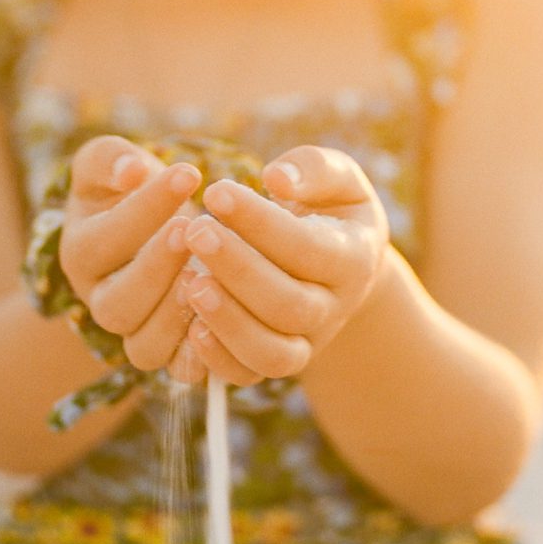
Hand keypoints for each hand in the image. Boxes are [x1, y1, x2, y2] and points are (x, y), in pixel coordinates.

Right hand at [59, 135, 204, 380]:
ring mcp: (134, 333)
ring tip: (209, 271)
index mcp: (81, 253)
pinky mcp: (170, 355)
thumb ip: (110, 158)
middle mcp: (100, 301)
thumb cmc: (128, 188)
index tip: (189, 172)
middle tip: (194, 227)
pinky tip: (230, 311)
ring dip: (178, 311)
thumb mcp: (108, 162)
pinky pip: (181, 369)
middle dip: (158, 265)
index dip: (146, 207)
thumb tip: (131, 170)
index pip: (106, 238)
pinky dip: (204, 351)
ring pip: (144, 346)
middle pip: (118, 303)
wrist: (152, 226)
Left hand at [175, 145, 390, 387]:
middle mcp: (333, 308)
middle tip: (194, 230)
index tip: (215, 190)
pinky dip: (219, 360)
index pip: (306, 246)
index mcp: (352, 258)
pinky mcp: (276, 361)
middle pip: (288, 304)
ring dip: (228, 320)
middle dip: (237, 268)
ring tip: (189, 281)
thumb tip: (278, 179)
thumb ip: (315, 168)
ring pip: (272, 351)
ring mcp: (307, 342)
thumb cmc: (328, 208)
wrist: (339, 264)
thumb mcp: (338, 178)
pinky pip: (249, 375)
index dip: (260, 222)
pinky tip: (189, 326)